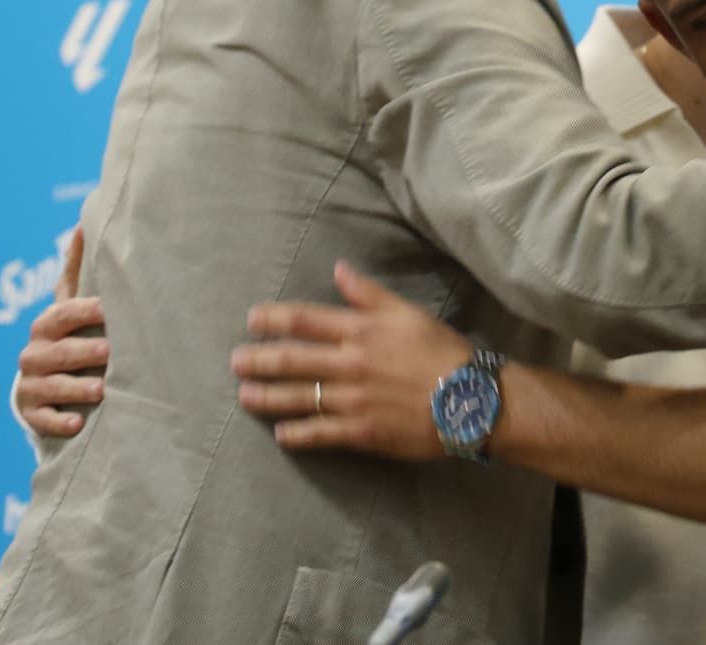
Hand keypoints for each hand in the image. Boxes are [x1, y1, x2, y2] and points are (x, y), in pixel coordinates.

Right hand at [15, 226, 107, 437]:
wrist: (45, 382)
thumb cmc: (70, 336)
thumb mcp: (72, 305)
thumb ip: (76, 269)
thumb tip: (82, 223)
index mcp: (49, 324)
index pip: (65, 313)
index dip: (86, 310)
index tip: (112, 308)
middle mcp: (35, 353)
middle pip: (59, 351)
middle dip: (84, 351)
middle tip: (110, 352)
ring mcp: (32, 384)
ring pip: (51, 386)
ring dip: (76, 388)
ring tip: (102, 390)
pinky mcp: (31, 412)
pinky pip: (42, 419)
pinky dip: (59, 422)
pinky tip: (78, 425)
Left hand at [232, 262, 474, 459]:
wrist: (470, 400)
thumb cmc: (441, 351)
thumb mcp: (408, 313)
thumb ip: (368, 293)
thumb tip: (338, 270)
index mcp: (360, 331)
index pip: (305, 320)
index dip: (274, 319)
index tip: (252, 320)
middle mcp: (349, 364)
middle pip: (292, 360)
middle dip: (259, 359)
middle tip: (236, 361)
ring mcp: (351, 401)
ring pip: (298, 397)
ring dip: (267, 397)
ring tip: (245, 396)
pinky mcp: (360, 432)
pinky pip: (319, 433)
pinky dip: (297, 434)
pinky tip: (281, 435)